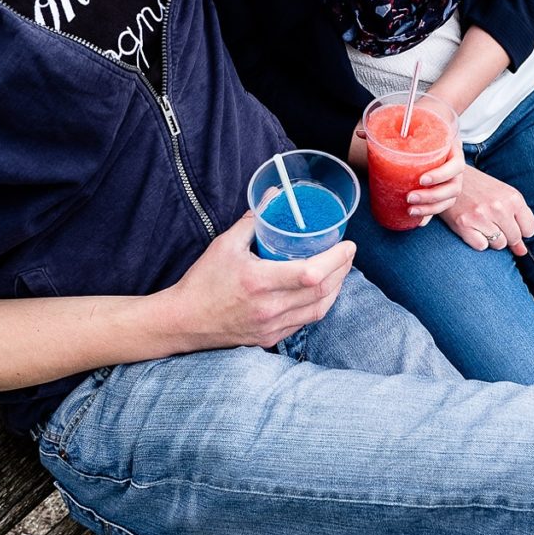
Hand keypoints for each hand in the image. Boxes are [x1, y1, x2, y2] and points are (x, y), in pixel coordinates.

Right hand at [169, 211, 355, 349]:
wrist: (184, 320)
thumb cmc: (203, 281)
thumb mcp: (225, 244)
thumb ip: (253, 220)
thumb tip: (273, 196)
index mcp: (259, 282)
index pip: (311, 274)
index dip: (336, 260)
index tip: (348, 244)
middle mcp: (269, 308)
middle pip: (322, 292)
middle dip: (343, 270)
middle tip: (348, 252)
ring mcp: (272, 326)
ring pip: (319, 310)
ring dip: (336, 289)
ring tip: (341, 270)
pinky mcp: (271, 338)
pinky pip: (305, 321)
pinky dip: (320, 304)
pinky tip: (322, 291)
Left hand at [352, 126, 463, 226]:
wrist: (437, 137)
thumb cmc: (428, 135)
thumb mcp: (416, 129)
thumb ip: (389, 131)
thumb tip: (361, 133)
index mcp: (453, 152)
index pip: (455, 166)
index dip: (441, 175)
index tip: (421, 179)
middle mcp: (455, 170)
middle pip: (453, 188)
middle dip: (431, 196)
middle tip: (409, 197)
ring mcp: (451, 183)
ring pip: (447, 201)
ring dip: (430, 209)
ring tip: (410, 210)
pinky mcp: (443, 194)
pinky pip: (439, 208)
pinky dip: (428, 216)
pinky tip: (417, 222)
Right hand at [438, 166, 533, 255]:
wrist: (450, 177)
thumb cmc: (480, 188)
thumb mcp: (503, 197)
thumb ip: (517, 221)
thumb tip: (522, 251)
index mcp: (513, 197)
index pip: (529, 230)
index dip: (520, 230)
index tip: (509, 223)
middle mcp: (499, 207)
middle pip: (514, 239)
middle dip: (506, 235)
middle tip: (492, 222)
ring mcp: (481, 216)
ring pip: (498, 244)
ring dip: (491, 238)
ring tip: (481, 223)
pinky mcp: (464, 225)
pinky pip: (481, 246)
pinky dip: (477, 240)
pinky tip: (471, 227)